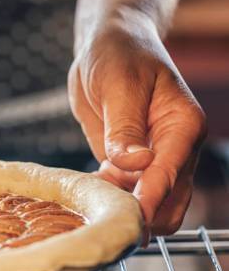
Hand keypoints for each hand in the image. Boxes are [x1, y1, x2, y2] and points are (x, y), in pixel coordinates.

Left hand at [68, 10, 205, 237]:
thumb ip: (125, 126)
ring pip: (150, 204)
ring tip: (91, 206)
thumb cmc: (119, 56)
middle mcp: (175, 147)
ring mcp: (154, 159)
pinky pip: (127, 194)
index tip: (129, 220)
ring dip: (124, 211)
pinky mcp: (132, 164)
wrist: (109, 48)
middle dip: (143, 217)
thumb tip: (135, 163)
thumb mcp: (119, 85)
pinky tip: (88, 193)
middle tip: (107, 223)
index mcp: (183, 125)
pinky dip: (111, 200)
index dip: (150, 199)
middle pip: (171, 201)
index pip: (171, 172)